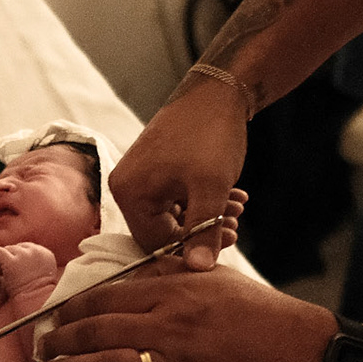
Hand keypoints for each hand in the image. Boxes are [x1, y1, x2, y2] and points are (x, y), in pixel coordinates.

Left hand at [0, 242, 59, 294]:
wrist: (35, 303)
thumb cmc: (37, 296)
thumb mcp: (42, 276)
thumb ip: (35, 264)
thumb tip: (21, 259)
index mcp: (46, 255)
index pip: (28, 248)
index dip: (20, 260)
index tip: (19, 272)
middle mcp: (36, 252)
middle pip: (17, 247)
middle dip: (13, 260)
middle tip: (12, 275)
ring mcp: (23, 255)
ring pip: (7, 249)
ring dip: (5, 262)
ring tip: (6, 275)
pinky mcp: (12, 261)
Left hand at [37, 263, 336, 361]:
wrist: (293, 351)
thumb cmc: (254, 309)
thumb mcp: (210, 277)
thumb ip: (166, 277)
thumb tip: (125, 282)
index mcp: (173, 292)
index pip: (106, 298)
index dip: (73, 310)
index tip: (55, 317)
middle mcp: (168, 326)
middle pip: (98, 332)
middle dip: (61, 341)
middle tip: (42, 347)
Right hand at [109, 75, 250, 268]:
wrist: (218, 91)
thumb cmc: (209, 135)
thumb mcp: (210, 189)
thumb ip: (203, 232)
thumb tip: (198, 270)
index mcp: (128, 193)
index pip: (153, 243)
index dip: (189, 249)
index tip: (224, 240)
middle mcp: (127, 186)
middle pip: (163, 230)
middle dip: (201, 231)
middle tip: (234, 226)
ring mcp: (141, 176)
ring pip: (174, 215)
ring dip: (206, 216)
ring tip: (236, 209)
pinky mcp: (156, 168)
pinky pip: (176, 198)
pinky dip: (202, 200)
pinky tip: (230, 196)